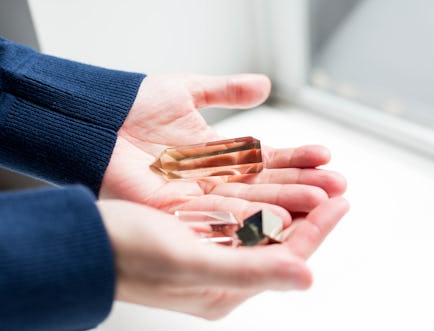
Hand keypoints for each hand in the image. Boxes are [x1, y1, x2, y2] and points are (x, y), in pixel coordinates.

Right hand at [97, 197, 348, 319]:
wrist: (82, 243)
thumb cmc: (128, 254)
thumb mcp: (190, 262)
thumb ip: (250, 272)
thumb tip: (307, 279)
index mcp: (225, 291)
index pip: (287, 258)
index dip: (317, 228)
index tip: (342, 201)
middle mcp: (222, 275)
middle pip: (280, 243)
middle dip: (310, 215)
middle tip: (338, 189)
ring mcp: (209, 254)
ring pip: (264, 227)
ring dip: (290, 203)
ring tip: (317, 183)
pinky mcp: (196, 235)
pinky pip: (240, 217)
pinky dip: (260, 198)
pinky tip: (272, 184)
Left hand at [100, 74, 345, 219]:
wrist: (94, 119)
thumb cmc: (135, 103)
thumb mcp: (188, 90)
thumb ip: (227, 90)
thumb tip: (265, 85)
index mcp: (219, 153)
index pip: (266, 159)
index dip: (297, 158)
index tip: (328, 157)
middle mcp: (213, 178)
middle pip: (266, 185)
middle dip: (303, 185)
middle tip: (339, 188)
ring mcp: (197, 197)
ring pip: (249, 202)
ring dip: (286, 203)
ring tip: (322, 204)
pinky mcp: (177, 210)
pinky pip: (218, 215)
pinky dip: (249, 217)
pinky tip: (279, 217)